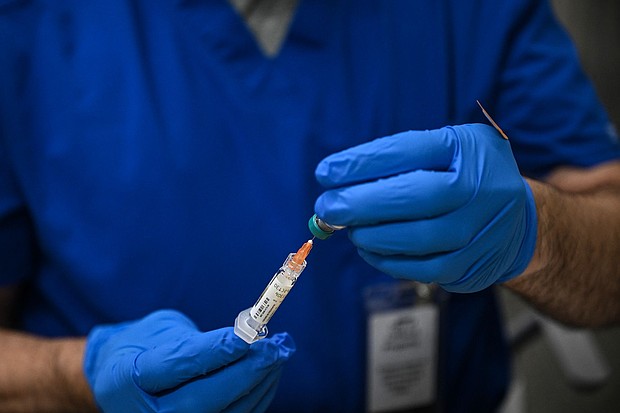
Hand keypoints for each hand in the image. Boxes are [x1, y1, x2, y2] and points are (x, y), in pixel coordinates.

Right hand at [84, 310, 294, 411]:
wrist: (119, 383)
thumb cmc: (144, 348)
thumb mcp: (160, 332)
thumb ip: (196, 340)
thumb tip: (245, 339)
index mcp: (125, 380)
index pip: (178, 367)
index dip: (216, 351)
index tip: (247, 335)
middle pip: (204, 399)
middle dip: (246, 373)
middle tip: (274, 348)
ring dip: (259, 384)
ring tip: (277, 354)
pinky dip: (257, 398)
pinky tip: (268, 374)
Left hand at [314, 124, 536, 291]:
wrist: (519, 220)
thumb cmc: (465, 176)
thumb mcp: (444, 150)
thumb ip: (399, 160)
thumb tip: (340, 181)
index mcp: (468, 149)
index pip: (409, 151)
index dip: (363, 163)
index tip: (325, 172)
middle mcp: (482, 188)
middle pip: (416, 197)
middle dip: (362, 203)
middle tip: (327, 207)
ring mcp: (481, 230)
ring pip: (419, 238)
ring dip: (373, 235)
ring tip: (348, 228)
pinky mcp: (473, 265)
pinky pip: (424, 269)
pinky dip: (389, 260)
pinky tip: (369, 249)